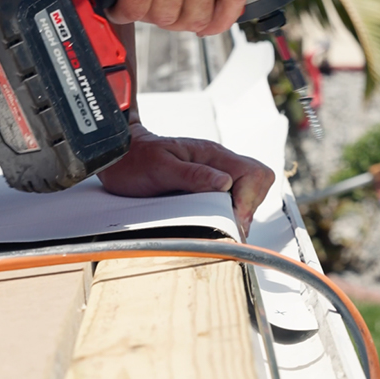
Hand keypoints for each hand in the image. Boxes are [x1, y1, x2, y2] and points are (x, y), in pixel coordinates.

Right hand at [79, 0, 246, 35]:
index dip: (223, 19)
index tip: (211, 24)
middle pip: (197, 18)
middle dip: (180, 20)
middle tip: (164, 9)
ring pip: (164, 19)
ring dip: (149, 13)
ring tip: (139, 0)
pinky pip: (133, 11)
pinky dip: (122, 10)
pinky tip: (118, 2)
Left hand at [98, 124, 275, 234]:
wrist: (120, 155)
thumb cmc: (136, 160)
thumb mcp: (160, 169)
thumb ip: (194, 175)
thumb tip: (224, 183)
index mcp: (212, 154)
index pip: (253, 174)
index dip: (248, 201)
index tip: (233, 220)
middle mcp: (219, 160)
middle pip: (259, 179)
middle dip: (251, 204)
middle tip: (232, 224)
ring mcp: (216, 169)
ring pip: (251, 187)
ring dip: (243, 208)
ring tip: (223, 223)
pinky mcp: (210, 180)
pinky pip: (235, 192)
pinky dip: (233, 208)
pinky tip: (217, 217)